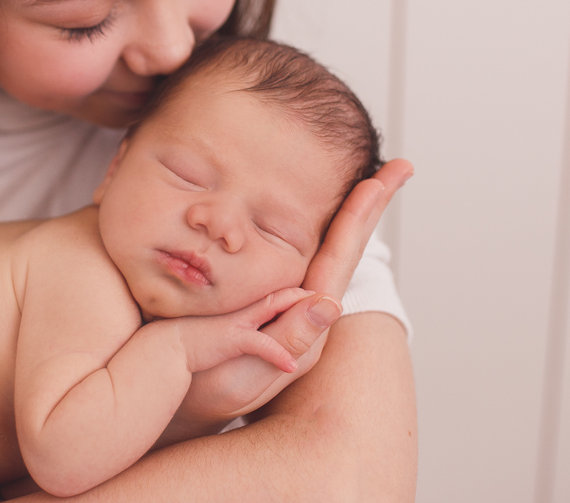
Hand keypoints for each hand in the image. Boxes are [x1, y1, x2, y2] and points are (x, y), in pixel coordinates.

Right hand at [175, 160, 413, 424]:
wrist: (169, 400)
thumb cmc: (201, 391)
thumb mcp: (243, 374)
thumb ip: (282, 341)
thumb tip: (328, 303)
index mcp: (299, 317)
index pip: (338, 256)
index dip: (360, 214)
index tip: (386, 178)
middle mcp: (299, 307)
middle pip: (343, 247)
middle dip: (370, 205)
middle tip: (400, 168)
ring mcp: (284, 305)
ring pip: (327, 254)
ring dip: (351, 218)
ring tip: (374, 186)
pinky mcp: (266, 307)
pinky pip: (303, 266)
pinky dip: (326, 239)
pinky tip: (340, 219)